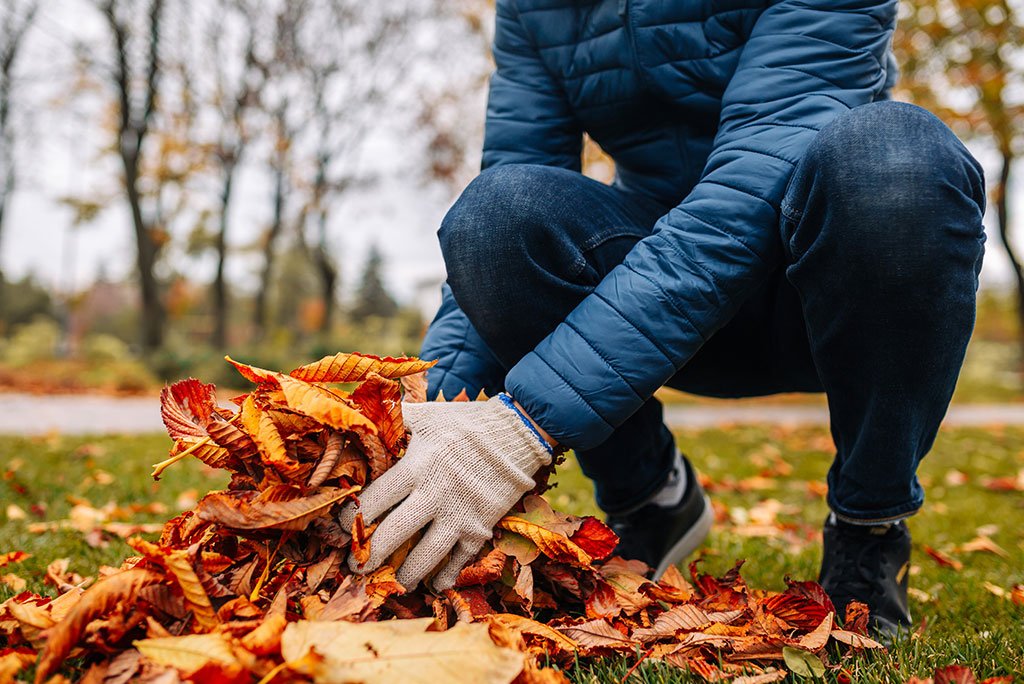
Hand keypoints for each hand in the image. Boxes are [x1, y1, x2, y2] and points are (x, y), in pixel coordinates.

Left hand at [337, 394, 551, 589]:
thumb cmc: (466, 423)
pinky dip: (445, 576)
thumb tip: (361, 413)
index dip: (351, 519)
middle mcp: (435, 495)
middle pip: (393, 535)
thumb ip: (395, 420)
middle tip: (355, 566)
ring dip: (404, 574)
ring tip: (393, 581)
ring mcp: (460, 515)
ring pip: (425, 556)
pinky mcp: (481, 527)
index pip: (374, 500)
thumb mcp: (427, 415)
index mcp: (417, 466)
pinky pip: (459, 561)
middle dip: (369, 555)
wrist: (517, 433)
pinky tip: (433, 584)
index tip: (340, 529)